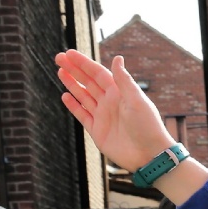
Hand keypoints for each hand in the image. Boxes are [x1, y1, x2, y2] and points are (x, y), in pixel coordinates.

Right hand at [57, 51, 176, 171]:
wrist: (149, 155)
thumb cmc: (147, 127)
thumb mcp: (136, 101)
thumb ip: (124, 81)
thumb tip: (117, 58)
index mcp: (120, 93)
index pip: (98, 74)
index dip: (84, 63)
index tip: (69, 53)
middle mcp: (110, 102)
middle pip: (89, 82)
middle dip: (74, 70)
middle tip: (59, 57)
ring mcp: (103, 116)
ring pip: (83, 96)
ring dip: (72, 84)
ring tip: (60, 71)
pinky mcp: (97, 131)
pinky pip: (82, 115)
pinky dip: (73, 105)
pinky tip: (65, 95)